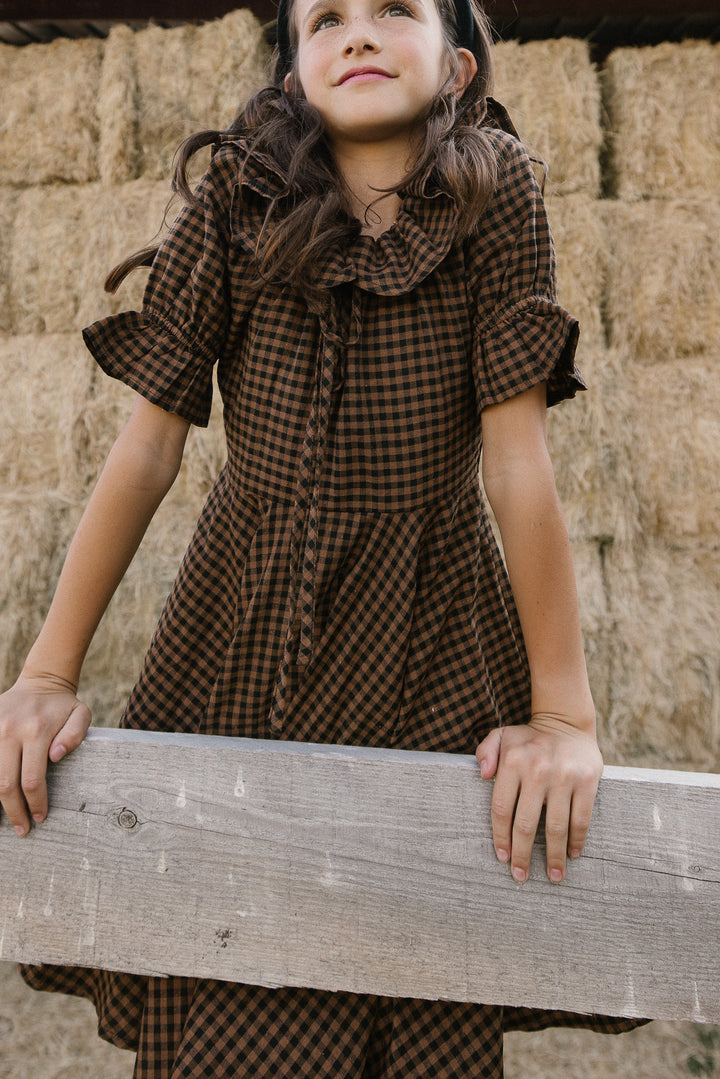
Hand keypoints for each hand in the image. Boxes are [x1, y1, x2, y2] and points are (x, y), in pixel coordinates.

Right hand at [0, 673, 90, 836]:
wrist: (40, 682)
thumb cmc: (63, 705)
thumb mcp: (81, 714)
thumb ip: (74, 735)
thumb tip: (55, 756)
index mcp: (36, 731)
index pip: (32, 779)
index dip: (35, 803)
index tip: (40, 818)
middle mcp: (11, 732)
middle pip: (5, 784)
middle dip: (14, 811)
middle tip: (22, 828)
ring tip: (7, 818)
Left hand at [476, 713, 602, 883]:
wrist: (566, 721)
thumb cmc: (528, 737)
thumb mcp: (501, 736)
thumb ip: (486, 752)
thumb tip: (482, 775)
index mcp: (513, 762)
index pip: (501, 809)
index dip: (501, 838)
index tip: (503, 858)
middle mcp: (537, 770)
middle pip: (526, 824)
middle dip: (523, 855)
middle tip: (521, 877)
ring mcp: (564, 777)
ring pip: (556, 827)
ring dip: (553, 857)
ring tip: (553, 877)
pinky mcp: (587, 781)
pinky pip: (581, 818)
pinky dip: (576, 840)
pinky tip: (572, 854)